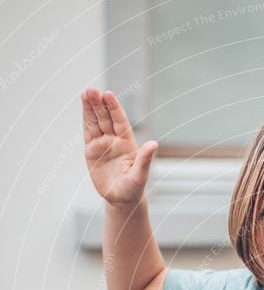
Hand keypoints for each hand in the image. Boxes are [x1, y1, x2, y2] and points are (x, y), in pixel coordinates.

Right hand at [81, 87, 157, 207]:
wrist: (121, 199)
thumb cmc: (133, 188)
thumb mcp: (140, 175)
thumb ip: (145, 159)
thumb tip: (154, 144)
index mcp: (127, 143)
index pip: (120, 121)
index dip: (114, 108)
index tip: (108, 95)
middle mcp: (115, 140)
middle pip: (106, 118)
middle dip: (99, 104)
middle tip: (92, 90)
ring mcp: (103, 143)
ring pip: (96, 122)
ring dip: (90, 108)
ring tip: (86, 92)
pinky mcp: (92, 150)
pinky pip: (88, 132)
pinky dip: (86, 119)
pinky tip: (83, 106)